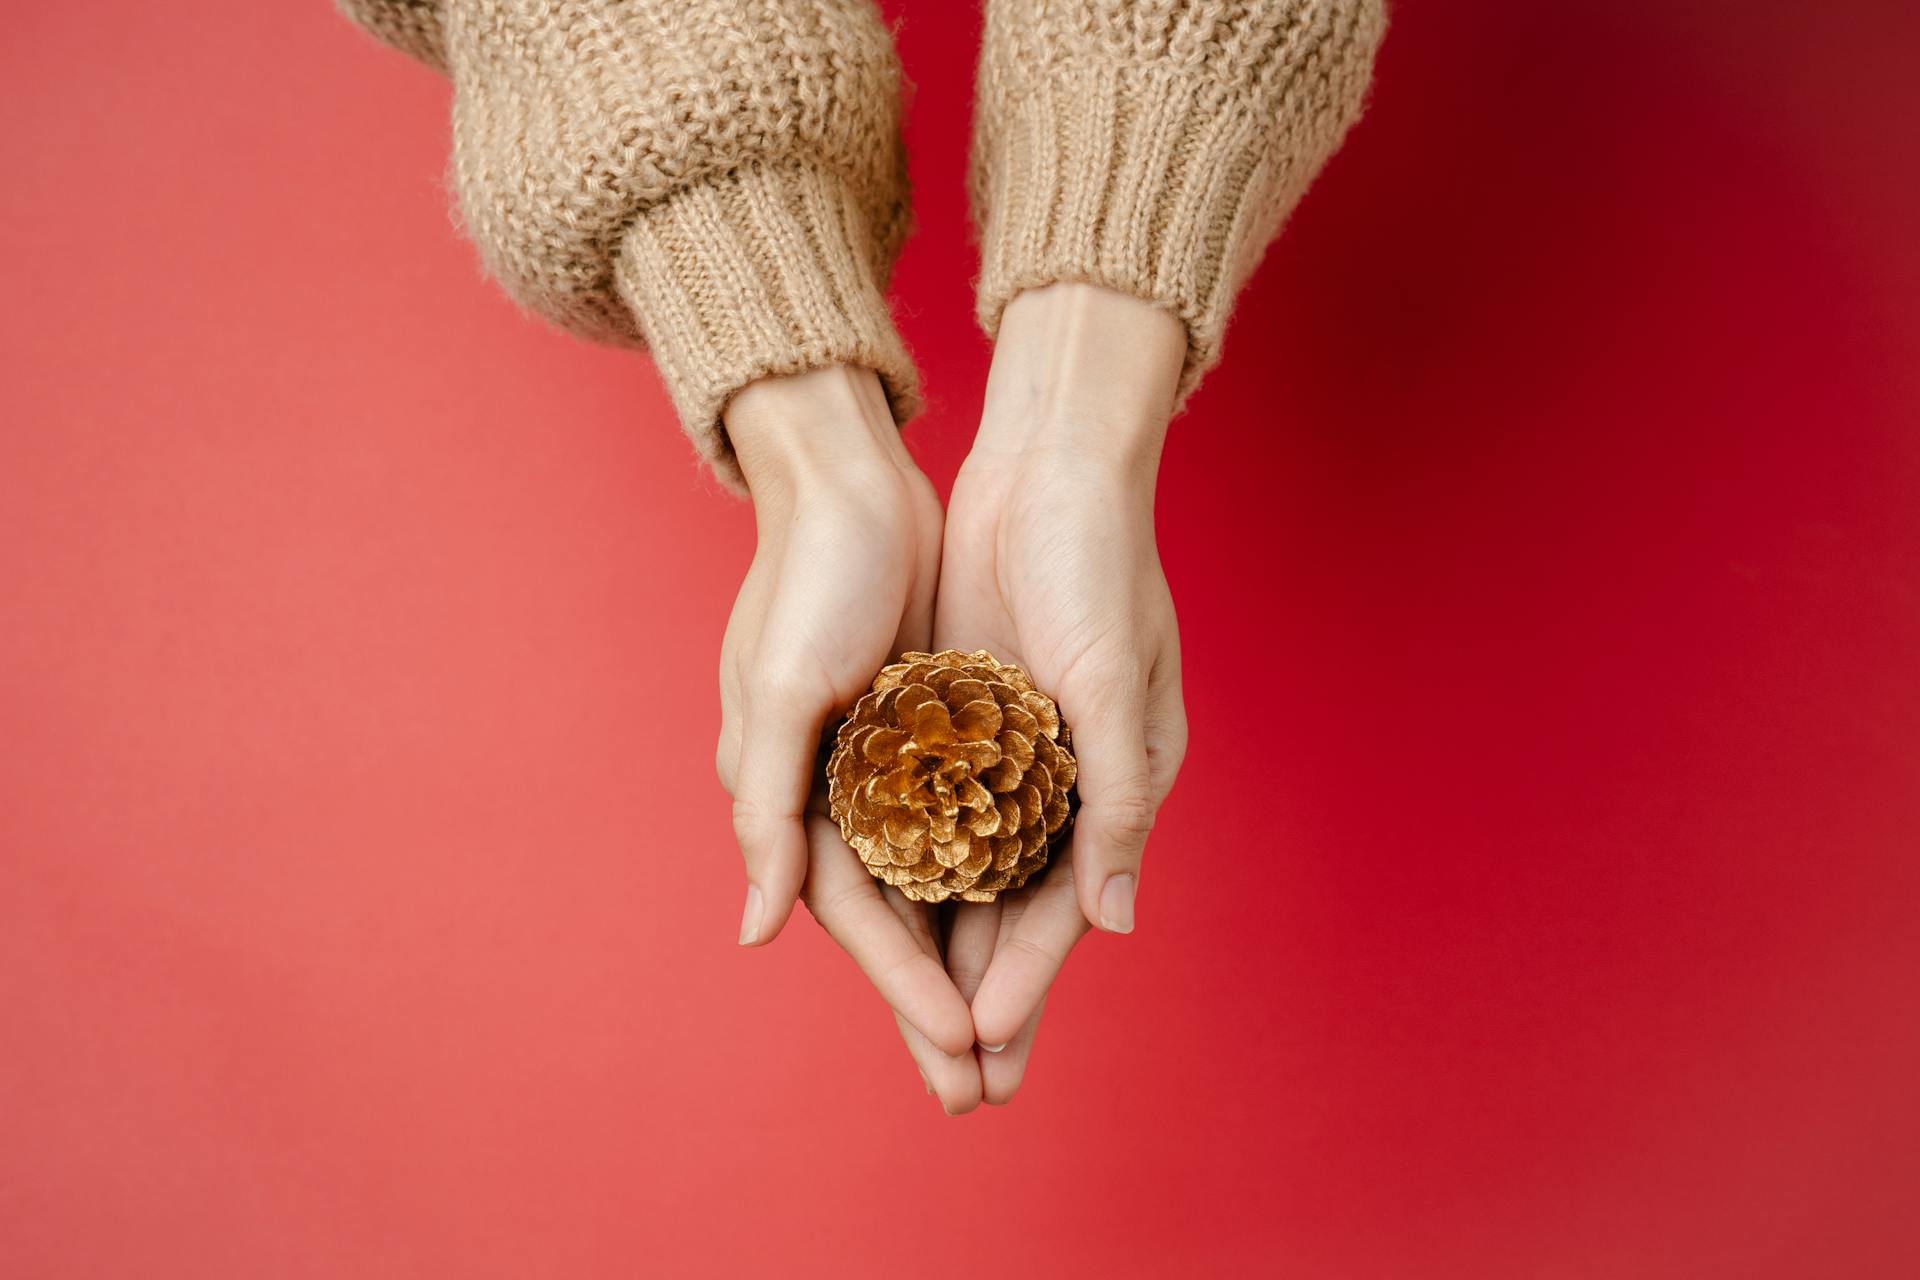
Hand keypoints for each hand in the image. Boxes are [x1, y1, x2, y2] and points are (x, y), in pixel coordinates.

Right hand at [715, 365, 982, 1109]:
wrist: (846, 477)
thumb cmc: (811, 577)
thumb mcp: (782, 690)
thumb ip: (768, 811)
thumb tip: (755, 932)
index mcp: (793, 798)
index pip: (865, 919)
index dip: (913, 988)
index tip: (969, 1049)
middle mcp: (837, 795)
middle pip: (902, 923)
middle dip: (940, 1007)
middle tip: (989, 1092)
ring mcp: (884, 766)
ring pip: (939, 887)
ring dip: (971, 958)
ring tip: (1010, 1032)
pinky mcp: (928, 729)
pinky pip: (965, 824)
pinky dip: (989, 877)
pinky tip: (1025, 914)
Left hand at [933, 283, 1190, 1102]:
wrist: (1047, 464)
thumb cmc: (1099, 563)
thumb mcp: (1115, 678)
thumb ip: (1113, 799)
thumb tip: (1116, 921)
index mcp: (1112, 783)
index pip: (1058, 908)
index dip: (1022, 981)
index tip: (980, 1051)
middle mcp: (1058, 782)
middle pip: (1008, 913)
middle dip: (982, 1000)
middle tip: (955, 1094)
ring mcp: (1001, 755)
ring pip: (962, 876)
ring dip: (942, 955)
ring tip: (914, 1036)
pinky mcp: (953, 719)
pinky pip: (925, 813)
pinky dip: (908, 870)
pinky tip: (878, 920)